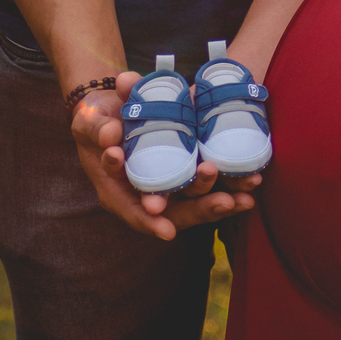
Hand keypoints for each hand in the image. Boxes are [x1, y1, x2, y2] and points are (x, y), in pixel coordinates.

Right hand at [70, 72, 261, 240]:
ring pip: (195, 202)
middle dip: (200, 209)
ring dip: (222, 202)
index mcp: (117, 191)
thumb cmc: (95, 119)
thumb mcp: (89, 122)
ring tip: (246, 199)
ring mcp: (166, 186)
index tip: (166, 229)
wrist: (110, 110)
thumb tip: (110, 135)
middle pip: (173, 212)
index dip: (150, 222)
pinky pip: (207, 185)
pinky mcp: (183, 172)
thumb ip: (97, 127)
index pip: (133, 212)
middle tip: (224, 201)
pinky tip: (251, 183)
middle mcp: (144, 195)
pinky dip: (228, 185)